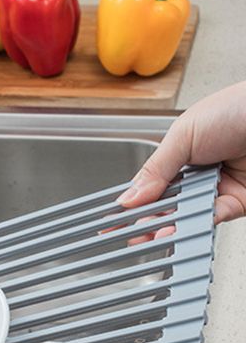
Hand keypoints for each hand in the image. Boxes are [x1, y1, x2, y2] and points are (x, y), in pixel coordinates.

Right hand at [118, 81, 245, 223]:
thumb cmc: (241, 107)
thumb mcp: (184, 133)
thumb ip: (155, 169)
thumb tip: (129, 197)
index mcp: (181, 151)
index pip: (148, 184)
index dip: (129, 203)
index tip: (110, 222)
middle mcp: (198, 172)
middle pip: (163, 205)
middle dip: (144, 221)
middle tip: (128, 233)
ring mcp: (215, 190)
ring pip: (183, 216)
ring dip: (164, 227)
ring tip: (148, 235)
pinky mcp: (235, 205)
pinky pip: (207, 222)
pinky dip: (190, 228)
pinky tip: (172, 231)